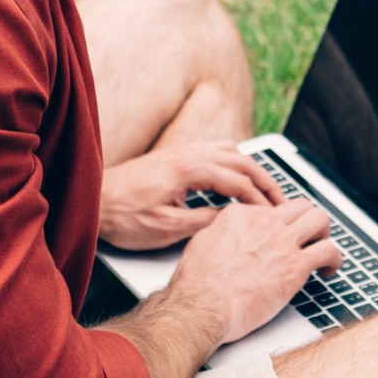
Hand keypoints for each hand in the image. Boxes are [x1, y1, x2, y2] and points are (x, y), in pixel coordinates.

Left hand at [98, 140, 286, 250]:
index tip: (272, 216)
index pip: (237, 181)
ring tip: (265, 187)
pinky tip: (236, 174)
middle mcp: (188, 153)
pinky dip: (234, 160)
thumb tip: (231, 220)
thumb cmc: (124, 216)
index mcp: (188, 169)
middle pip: (241, 160)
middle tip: (281, 200)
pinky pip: (216, 149)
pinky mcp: (176, 155)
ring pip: (230, 150)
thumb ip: (203, 221)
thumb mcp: (166, 228)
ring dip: (251, 167)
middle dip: (265, 180)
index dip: (259, 199)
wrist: (95, 201)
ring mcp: (182, 151)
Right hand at [169, 198, 341, 344]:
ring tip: (320, 249)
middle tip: (307, 237)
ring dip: (323, 233)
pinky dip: (334, 259)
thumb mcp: (201, 242)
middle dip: (306, 220)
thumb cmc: (197, 285)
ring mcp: (282, 242)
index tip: (280, 238)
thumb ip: (220, 231)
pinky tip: (328, 270)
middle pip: (300, 206)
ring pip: (319, 219)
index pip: (272, 209)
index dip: (279, 225)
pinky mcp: (296, 266)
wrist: (203, 307)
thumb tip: (227, 233)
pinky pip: (329, 250)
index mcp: (240, 215)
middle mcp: (265, 222)